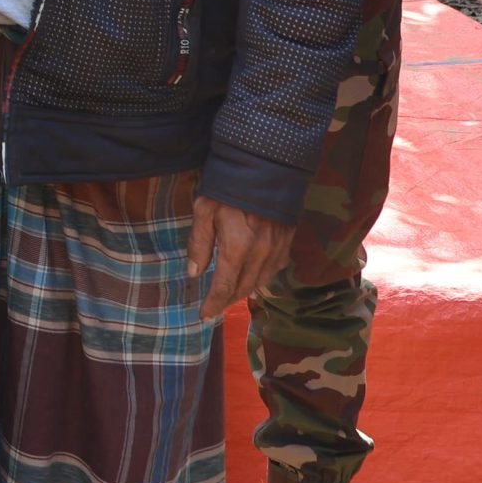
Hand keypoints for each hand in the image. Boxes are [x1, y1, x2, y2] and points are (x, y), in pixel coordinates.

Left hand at [190, 196, 296, 321]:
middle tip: (215, 307)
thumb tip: (194, 273)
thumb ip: (199, 243)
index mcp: (237, 247)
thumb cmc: (227, 187)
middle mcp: (260, 254)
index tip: (204, 316)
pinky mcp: (287, 241)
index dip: (213, 304)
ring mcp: (277, 249)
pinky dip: (262, 278)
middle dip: (227, 301)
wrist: (265, 166)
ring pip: (261, 281)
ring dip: (244, 291)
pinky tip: (253, 279)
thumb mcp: (204, 211)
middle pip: (243, 288)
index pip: (224, 287)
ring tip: (230, 296)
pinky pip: (275, 269)